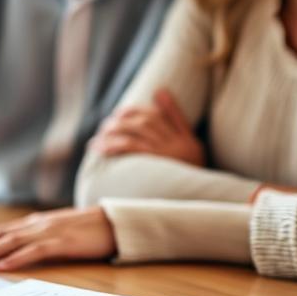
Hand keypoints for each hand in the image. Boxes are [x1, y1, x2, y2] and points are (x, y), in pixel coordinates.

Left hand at [0, 207, 114, 270]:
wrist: (113, 222)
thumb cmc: (83, 231)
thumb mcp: (53, 234)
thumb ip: (33, 240)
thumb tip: (11, 254)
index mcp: (31, 224)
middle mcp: (34, 225)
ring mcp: (47, 232)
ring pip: (10, 242)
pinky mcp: (62, 242)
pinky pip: (35, 251)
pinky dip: (16, 258)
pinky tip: (2, 267)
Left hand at [90, 89, 204, 166]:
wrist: (197, 205)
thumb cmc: (191, 175)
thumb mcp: (191, 145)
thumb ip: (176, 118)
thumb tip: (160, 90)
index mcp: (185, 140)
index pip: (158, 116)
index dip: (137, 111)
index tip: (121, 113)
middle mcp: (176, 145)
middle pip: (145, 122)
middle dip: (122, 121)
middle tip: (105, 125)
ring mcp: (166, 155)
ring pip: (137, 132)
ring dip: (115, 131)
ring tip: (99, 138)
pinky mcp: (156, 165)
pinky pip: (133, 148)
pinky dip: (116, 145)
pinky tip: (103, 148)